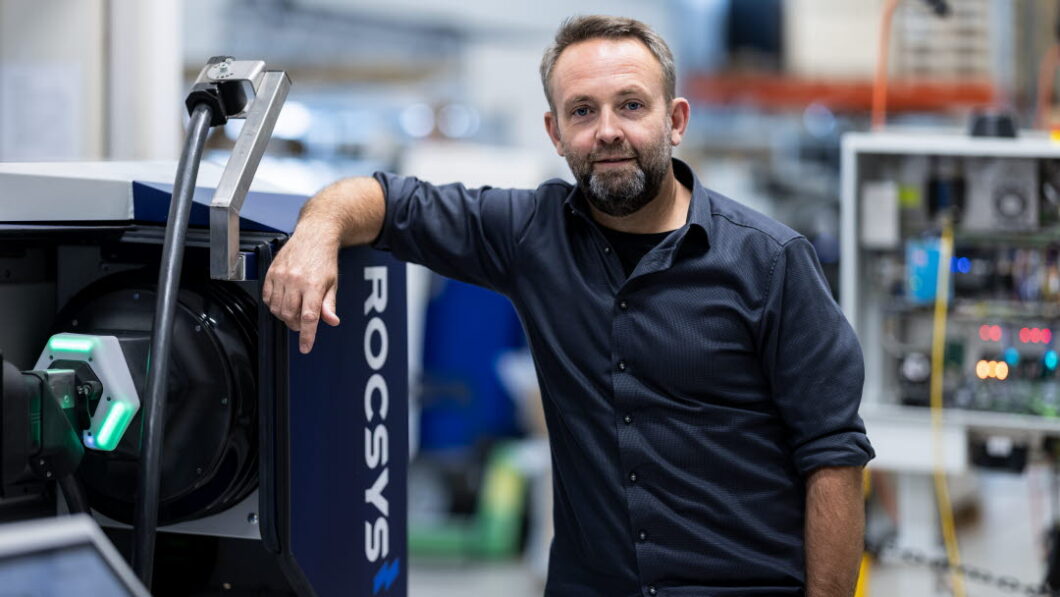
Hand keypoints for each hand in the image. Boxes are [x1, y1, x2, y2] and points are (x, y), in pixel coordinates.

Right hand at [262, 227, 340, 353]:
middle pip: (289, 316)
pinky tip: (282, 301)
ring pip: (276, 309)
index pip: (309, 318)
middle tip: (303, 322)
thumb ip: (329, 304)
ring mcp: (281, 276)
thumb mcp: (332, 283)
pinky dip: (273, 305)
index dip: (306, 336)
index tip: (305, 348)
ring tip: (294, 310)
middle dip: (296, 325)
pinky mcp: (271, 272)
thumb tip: (331, 321)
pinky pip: (266, 297)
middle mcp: (295, 281)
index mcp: (313, 285)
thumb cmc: (324, 259)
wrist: (314, 235)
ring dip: (284, 316)